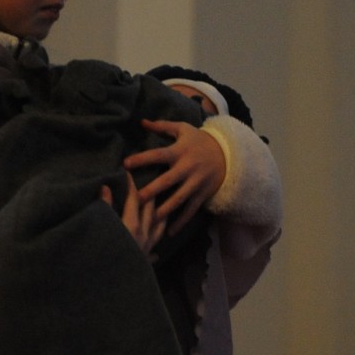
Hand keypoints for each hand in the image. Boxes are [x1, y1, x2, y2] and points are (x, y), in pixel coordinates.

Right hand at [101, 171, 166, 255]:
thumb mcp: (102, 227)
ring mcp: (145, 248)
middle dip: (151, 195)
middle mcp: (143, 235)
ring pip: (158, 229)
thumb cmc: (105, 253)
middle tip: (153, 181)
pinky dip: (154, 250)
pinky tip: (155, 253)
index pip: (134, 199)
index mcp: (132, 225)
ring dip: (161, 217)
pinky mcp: (143, 262)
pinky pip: (152, 253)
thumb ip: (104, 207)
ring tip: (164, 208)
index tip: (128, 171)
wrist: (113, 286)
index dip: (131, 184)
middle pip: (151, 211)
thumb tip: (105, 187)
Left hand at [123, 119, 225, 234]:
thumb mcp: (183, 129)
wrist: (229, 154)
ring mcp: (196, 183)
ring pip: (180, 198)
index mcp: (180, 151)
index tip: (125, 163)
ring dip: (166, 209)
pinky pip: (191, 210)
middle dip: (153, 189)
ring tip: (151, 219)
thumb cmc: (199, 140)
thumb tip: (142, 122)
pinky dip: (181, 222)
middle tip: (137, 198)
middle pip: (168, 180)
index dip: (142, 158)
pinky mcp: (203, 194)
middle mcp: (188, 168)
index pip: (158, 155)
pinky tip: (170, 233)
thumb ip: (162, 126)